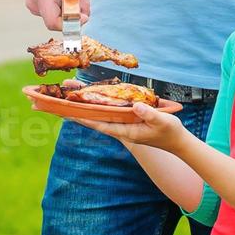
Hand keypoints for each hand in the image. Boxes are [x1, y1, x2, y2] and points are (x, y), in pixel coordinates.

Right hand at [18, 0, 87, 30]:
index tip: (86, 14)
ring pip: (59, 17)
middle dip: (75, 11)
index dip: (71, 22)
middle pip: (60, 20)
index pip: (53, 21)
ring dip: (72, 7)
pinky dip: (66, 4)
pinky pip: (55, 12)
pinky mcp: (37, 5)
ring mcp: (34, 5)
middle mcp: (34, 2)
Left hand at [50, 99, 188, 150]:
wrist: (176, 141)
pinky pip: (107, 110)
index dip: (82, 118)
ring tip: (67, 93)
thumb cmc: (170, 132)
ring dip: (83, 104)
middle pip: (93, 117)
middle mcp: (119, 127)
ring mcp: (121, 123)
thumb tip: (135, 107)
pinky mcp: (125, 118)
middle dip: (75, 109)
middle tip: (58, 101)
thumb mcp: (162, 122)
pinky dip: (96, 102)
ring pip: (98, 113)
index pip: (99, 124)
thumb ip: (149, 114)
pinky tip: (88, 96)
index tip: (66, 112)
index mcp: (125, 131)